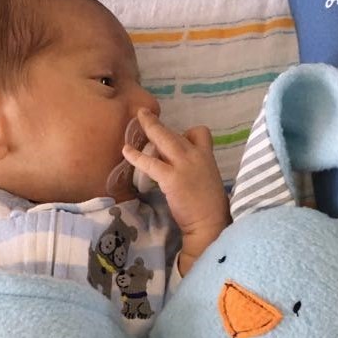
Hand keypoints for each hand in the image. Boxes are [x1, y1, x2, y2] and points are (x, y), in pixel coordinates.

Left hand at [122, 109, 229, 274]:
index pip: (199, 133)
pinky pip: (151, 163)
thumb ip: (195, 170)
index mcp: (207, 157)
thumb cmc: (209, 208)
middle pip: (175, 132)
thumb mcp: (207, 181)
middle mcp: (197, 156)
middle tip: (143, 114)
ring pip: (164, 139)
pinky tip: (126, 152)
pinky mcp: (172, 178)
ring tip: (136, 120)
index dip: (186, 133)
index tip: (177, 139)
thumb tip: (179, 168)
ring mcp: (184, 165)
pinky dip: (137, 156)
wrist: (211, 224)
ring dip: (149, 127)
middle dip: (157, 122)